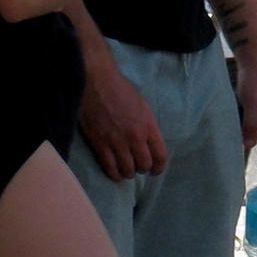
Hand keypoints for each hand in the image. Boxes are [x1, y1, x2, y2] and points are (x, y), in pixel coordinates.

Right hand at [80, 44, 168, 179]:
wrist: (97, 82)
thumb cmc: (120, 90)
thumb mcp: (143, 107)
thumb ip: (147, 126)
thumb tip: (148, 144)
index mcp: (148, 126)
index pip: (160, 156)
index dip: (159, 168)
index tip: (155, 171)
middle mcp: (135, 137)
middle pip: (144, 165)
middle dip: (142, 169)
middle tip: (137, 166)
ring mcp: (117, 142)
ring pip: (127, 170)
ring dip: (128, 173)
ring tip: (125, 170)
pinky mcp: (100, 144)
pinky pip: (110, 168)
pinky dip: (114, 174)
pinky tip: (115, 173)